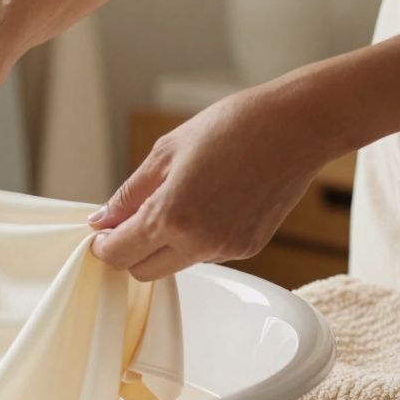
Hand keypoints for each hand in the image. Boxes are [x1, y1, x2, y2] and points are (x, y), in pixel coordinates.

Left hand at [89, 84, 337, 280]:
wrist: (297, 127)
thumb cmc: (231, 127)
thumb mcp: (166, 152)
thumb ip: (130, 193)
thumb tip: (102, 219)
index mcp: (171, 216)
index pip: (119, 255)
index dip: (104, 245)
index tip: (102, 231)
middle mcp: (199, 243)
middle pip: (142, 272)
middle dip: (130, 251)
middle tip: (132, 219)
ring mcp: (226, 250)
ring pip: (174, 265)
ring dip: (164, 245)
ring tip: (180, 199)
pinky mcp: (248, 249)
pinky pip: (205, 254)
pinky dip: (195, 238)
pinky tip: (210, 202)